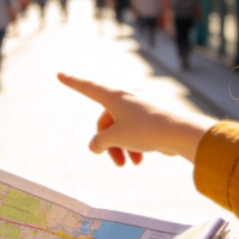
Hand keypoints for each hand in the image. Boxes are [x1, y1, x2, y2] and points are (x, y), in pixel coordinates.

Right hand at [57, 73, 209, 165]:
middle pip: (106, 120)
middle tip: (115, 161)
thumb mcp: (116, 138)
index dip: (72, 82)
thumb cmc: (146, 131)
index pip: (87, 87)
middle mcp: (126, 97)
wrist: (180, 132)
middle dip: (108, 142)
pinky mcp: (152, 115)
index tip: (59, 74)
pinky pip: (135, 130)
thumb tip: (95, 145)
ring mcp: (140, 105)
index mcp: (113, 96)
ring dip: (122, 147)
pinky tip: (140, 159)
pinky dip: (134, 144)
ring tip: (130, 164)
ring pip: (121, 127)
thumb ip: (99, 141)